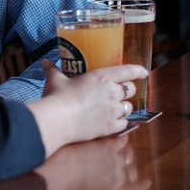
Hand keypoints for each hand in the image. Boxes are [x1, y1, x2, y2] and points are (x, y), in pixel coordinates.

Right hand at [27, 60, 147, 156]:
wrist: (59, 120)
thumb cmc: (58, 96)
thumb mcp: (55, 80)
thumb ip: (53, 70)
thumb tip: (46, 62)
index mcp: (102, 77)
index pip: (127, 71)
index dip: (137, 71)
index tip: (144, 72)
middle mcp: (112, 93)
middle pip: (130, 90)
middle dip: (127, 90)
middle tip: (119, 91)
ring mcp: (113, 111)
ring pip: (129, 107)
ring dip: (124, 106)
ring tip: (116, 107)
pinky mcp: (111, 127)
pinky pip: (124, 124)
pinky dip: (121, 122)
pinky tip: (115, 122)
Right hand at [36, 133, 150, 189]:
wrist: (57, 173)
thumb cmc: (58, 154)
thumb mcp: (73, 140)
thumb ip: (85, 137)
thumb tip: (88, 134)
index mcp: (107, 144)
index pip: (121, 141)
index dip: (120, 142)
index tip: (118, 141)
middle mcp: (116, 157)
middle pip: (127, 154)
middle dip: (124, 153)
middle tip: (119, 153)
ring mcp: (116, 174)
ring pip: (130, 169)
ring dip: (128, 167)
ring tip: (126, 167)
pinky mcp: (115, 189)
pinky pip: (135, 188)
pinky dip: (142, 186)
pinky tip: (147, 183)